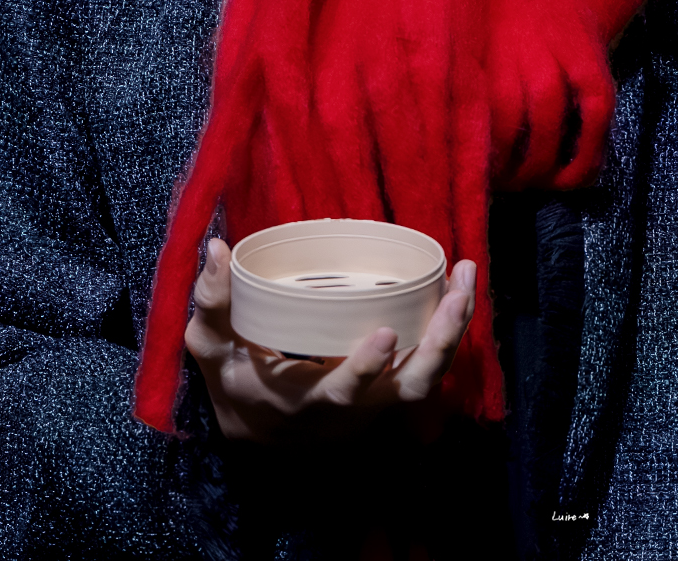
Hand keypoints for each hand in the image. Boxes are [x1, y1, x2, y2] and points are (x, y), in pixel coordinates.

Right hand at [183, 238, 476, 442]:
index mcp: (307, 402)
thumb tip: (218, 248)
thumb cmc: (235, 381)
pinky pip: (430, 365)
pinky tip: (458, 287)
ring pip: (430, 377)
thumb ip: (213, 303)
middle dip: (442, 343)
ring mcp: (378, 402)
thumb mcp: (211, 347)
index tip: (384, 334)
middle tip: (456, 293)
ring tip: (466, 279)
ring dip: (455, 330)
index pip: (344, 395)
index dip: (365, 370)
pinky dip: (449, 330)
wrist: (261, 428)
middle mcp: (354, 409)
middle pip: (412, 388)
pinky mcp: (391, 388)